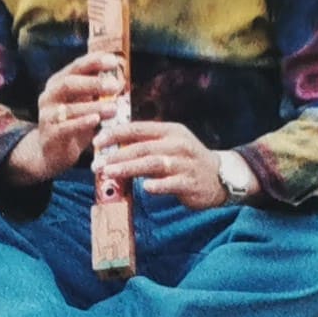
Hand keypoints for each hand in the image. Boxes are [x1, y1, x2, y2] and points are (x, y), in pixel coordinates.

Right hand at [8, 52, 124, 182]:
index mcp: (58, 82)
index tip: (114, 61)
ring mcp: (47, 115)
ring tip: (114, 108)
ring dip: (94, 107)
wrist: (51, 153)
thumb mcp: (84, 103)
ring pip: (69, 108)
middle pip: (69, 83)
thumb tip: (121, 77)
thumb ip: (97, 91)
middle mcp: (49, 95)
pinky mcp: (50, 135)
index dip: (94, 62)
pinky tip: (96, 121)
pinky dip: (82, 123)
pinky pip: (66, 127)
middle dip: (94, 83)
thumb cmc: (74, 123)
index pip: (76, 67)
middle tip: (115, 86)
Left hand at [101, 121, 231, 210]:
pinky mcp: (191, 182)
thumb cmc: (185, 161)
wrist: (221, 177)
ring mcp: (185, 163)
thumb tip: (111, 149)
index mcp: (169, 131)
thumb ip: (144, 146)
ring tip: (110, 174)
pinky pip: (172, 183)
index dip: (116, 134)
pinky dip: (159, 185)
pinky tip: (145, 188)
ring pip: (154, 164)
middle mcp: (178, 144)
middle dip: (117, 156)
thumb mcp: (168, 145)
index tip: (96, 142)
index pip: (138, 128)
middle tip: (97, 165)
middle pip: (142, 147)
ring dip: (129, 168)